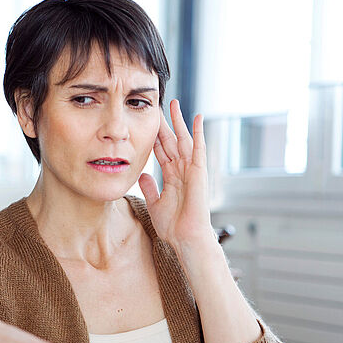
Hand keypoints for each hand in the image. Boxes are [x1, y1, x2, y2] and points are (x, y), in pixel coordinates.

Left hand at [138, 99, 214, 248]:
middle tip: (157, 106)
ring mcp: (191, 169)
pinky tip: (197, 117)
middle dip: (164, 124)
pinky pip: (199, 148)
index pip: (160, 150)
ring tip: (173, 104)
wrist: (185, 237)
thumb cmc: (174, 225)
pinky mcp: (199, 171)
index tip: (146, 122)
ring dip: (178, 122)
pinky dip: (198, 132)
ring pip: (183, 139)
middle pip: (170, 141)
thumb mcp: (155, 202)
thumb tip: (142, 174)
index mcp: (171, 176)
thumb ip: (150, 187)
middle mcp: (182, 169)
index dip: (153, 136)